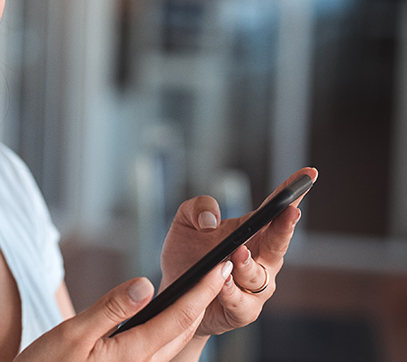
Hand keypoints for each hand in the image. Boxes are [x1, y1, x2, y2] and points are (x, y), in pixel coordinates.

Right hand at [15, 262, 231, 361]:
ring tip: (200, 290)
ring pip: (175, 343)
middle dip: (204, 300)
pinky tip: (166, 317)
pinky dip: (172, 329)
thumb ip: (111, 308)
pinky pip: (159, 351)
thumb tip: (146, 284)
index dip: (201, 290)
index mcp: (131, 354)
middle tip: (218, 271)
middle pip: (184, 331)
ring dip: (191, 315)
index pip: (178, 317)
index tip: (219, 268)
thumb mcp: (72, 332)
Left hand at [159, 168, 318, 336]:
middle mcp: (260, 258)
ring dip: (249, 264)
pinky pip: (242, 302)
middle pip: (279, 241)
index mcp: (252, 232)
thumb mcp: (185, 222)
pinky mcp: (242, 309)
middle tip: (290, 210)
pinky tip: (222, 282)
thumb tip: (211, 220)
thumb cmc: (186, 255)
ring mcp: (255, 286)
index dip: (293, 191)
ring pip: (260, 275)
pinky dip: (231, 291)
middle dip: (286, 226)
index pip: (275, 209)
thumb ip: (197, 208)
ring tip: (237, 253)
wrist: (175, 294)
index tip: (309, 173)